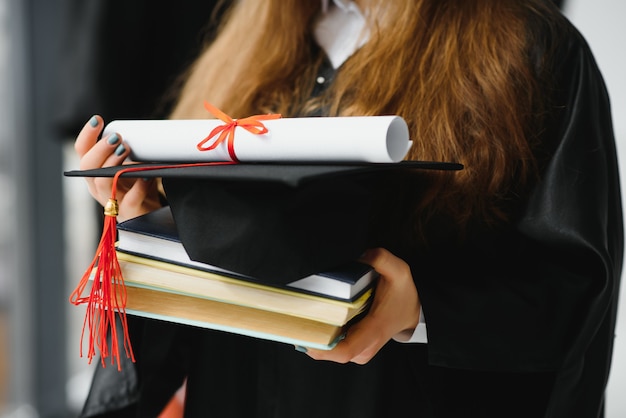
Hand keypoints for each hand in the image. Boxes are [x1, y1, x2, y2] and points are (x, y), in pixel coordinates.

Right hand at [74, 115, 161, 220]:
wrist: (151, 213)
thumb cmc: (138, 186)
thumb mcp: (131, 165)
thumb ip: (129, 151)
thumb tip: (138, 131)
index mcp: (95, 172)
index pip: (83, 151)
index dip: (87, 135)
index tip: (98, 120)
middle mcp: (98, 186)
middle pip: (88, 166)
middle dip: (101, 149)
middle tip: (117, 137)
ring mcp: (112, 201)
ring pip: (103, 183)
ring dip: (113, 164)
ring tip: (127, 150)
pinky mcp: (129, 212)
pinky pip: (130, 199)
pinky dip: (139, 186)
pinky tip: (147, 176)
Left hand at [305, 247, 420, 363]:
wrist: (413, 311)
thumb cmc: (404, 293)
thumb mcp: (399, 270)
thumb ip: (382, 259)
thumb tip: (362, 257)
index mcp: (374, 330)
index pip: (344, 351)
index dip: (320, 347)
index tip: (302, 333)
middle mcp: (366, 347)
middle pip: (330, 353)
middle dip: (311, 337)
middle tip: (293, 319)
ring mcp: (360, 351)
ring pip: (329, 352)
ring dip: (315, 336)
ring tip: (300, 317)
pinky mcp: (355, 350)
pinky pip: (333, 348)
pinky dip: (321, 336)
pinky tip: (312, 321)